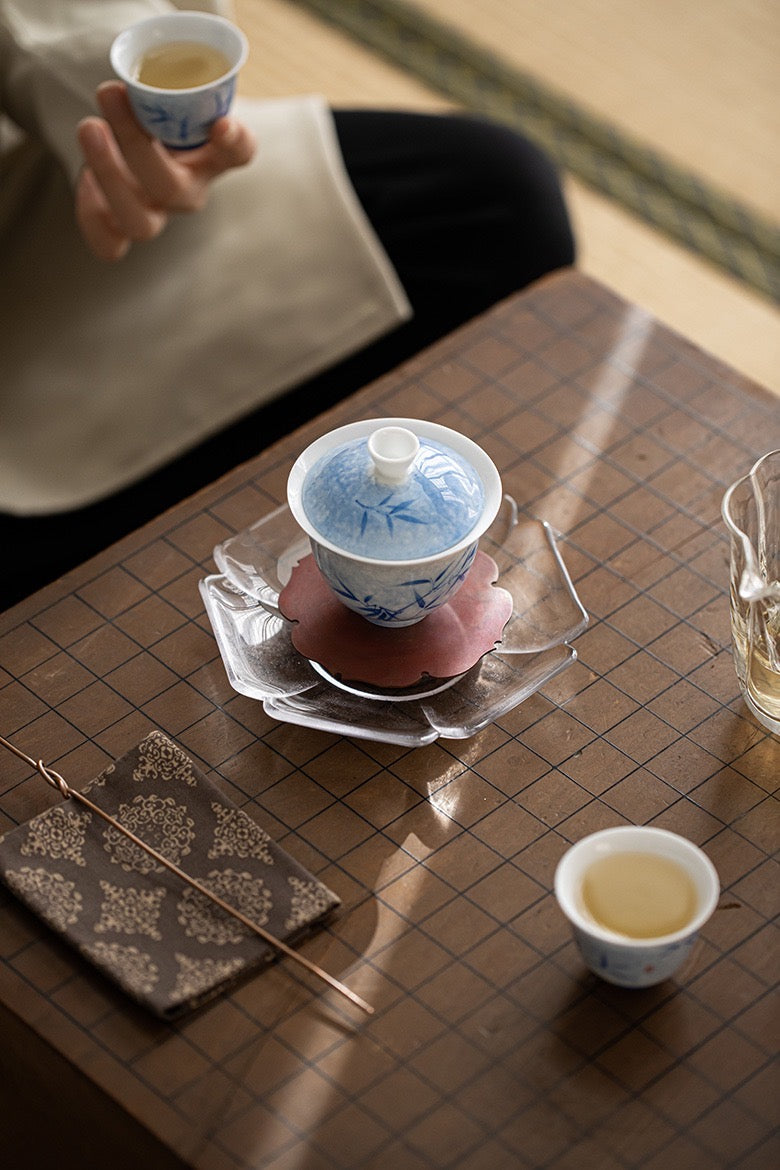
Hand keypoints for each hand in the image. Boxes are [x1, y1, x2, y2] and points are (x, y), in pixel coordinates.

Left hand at [75, 80, 255, 260]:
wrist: (137, 141)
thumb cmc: (162, 113)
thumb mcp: (177, 91)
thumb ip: (181, 78)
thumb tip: (178, 43)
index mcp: (213, 158)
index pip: (239, 153)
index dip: (234, 144)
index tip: (222, 124)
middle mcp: (188, 192)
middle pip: (171, 189)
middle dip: (135, 143)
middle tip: (109, 92)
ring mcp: (154, 214)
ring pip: (140, 223)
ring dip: (109, 176)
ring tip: (89, 127)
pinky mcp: (120, 226)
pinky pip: (108, 245)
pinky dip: (91, 216)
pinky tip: (84, 179)